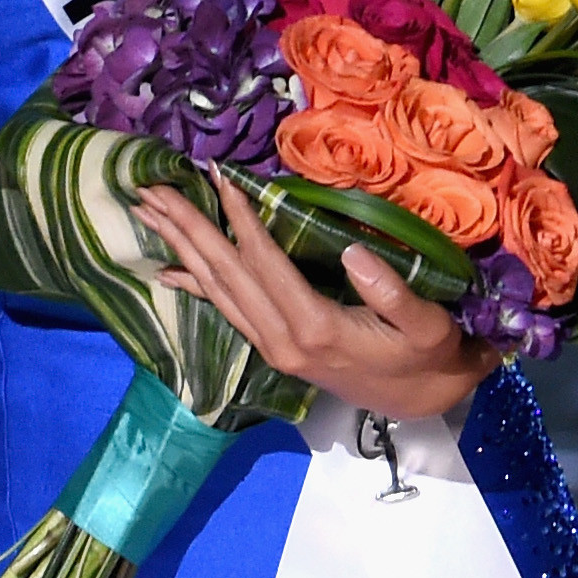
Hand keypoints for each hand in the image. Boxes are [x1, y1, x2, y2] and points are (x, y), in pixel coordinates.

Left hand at [131, 169, 495, 424]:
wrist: (425, 401)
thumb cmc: (429, 356)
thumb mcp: (428, 326)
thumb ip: (392, 293)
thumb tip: (354, 251)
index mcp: (316, 328)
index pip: (264, 262)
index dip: (240, 218)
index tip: (216, 176)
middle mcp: (282, 340)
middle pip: (224, 274)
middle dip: (186, 227)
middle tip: (150, 188)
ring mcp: (272, 347)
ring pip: (215, 290)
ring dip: (180, 247)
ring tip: (148, 211)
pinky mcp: (272, 347)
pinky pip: (224, 310)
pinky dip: (194, 285)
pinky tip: (168, 269)